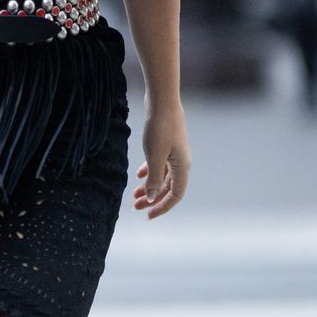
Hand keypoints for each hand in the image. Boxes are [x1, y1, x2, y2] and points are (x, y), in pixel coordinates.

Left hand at [133, 103, 191, 219]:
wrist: (162, 101)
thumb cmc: (160, 128)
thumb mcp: (154, 156)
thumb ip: (153, 179)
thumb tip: (152, 198)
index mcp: (182, 167)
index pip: (175, 195)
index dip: (162, 207)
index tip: (147, 215)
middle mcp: (181, 162)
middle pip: (168, 188)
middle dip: (152, 199)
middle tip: (135, 207)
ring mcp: (175, 153)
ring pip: (162, 176)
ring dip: (149, 186)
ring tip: (134, 194)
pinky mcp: (167, 145)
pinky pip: (160, 164)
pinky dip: (150, 172)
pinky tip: (138, 175)